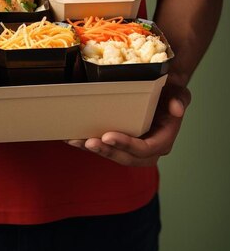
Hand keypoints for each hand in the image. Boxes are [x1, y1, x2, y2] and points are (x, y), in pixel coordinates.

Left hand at [66, 83, 190, 166]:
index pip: (145, 148)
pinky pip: (104, 148)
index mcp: (163, 140)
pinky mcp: (119, 144)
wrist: (162, 93)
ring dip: (93, 150)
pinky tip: (71, 138)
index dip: (127, 145)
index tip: (108, 135)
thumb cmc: (169, 93)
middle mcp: (147, 150)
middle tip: (88, 142)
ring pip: (112, 155)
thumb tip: (177, 108)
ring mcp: (132, 149)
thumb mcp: (179, 92)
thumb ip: (180, 99)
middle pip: (126, 158)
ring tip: (75, 141)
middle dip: (107, 151)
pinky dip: (87, 144)